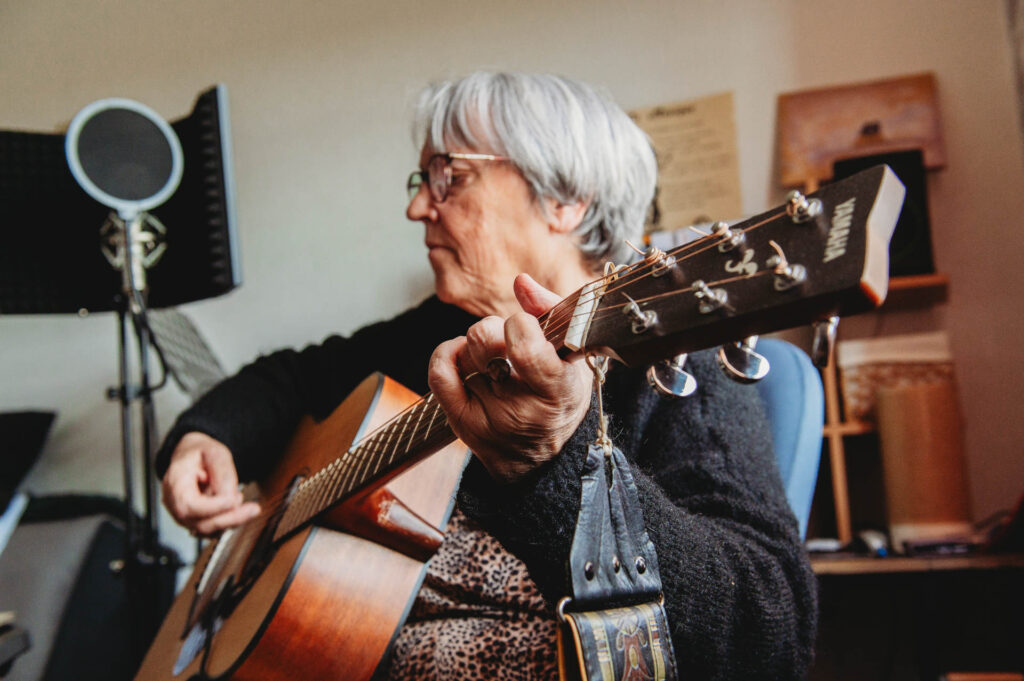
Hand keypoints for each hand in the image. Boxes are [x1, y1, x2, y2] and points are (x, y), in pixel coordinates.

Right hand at [161, 431, 260, 535]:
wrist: (192, 457)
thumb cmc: (201, 453)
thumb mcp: (215, 453)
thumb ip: (222, 474)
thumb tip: (230, 498)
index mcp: (175, 482)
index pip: (188, 505)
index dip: (212, 507)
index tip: (232, 500)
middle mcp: (174, 503)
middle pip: (200, 523)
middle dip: (229, 518)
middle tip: (253, 509)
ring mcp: (182, 515)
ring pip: (208, 530)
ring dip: (231, 521)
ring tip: (244, 502)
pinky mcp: (194, 522)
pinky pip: (212, 530)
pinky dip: (228, 523)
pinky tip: (238, 509)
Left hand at [429, 274, 592, 483]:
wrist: (541, 459)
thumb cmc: (559, 398)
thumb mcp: (573, 359)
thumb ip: (554, 314)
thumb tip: (521, 282)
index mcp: (557, 391)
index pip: (525, 347)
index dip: (521, 323)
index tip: (527, 327)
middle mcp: (522, 409)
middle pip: (484, 339)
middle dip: (494, 326)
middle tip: (508, 339)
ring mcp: (488, 418)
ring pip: (463, 351)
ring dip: (475, 342)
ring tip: (493, 354)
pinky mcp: (462, 421)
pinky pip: (439, 372)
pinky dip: (447, 353)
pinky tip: (463, 356)